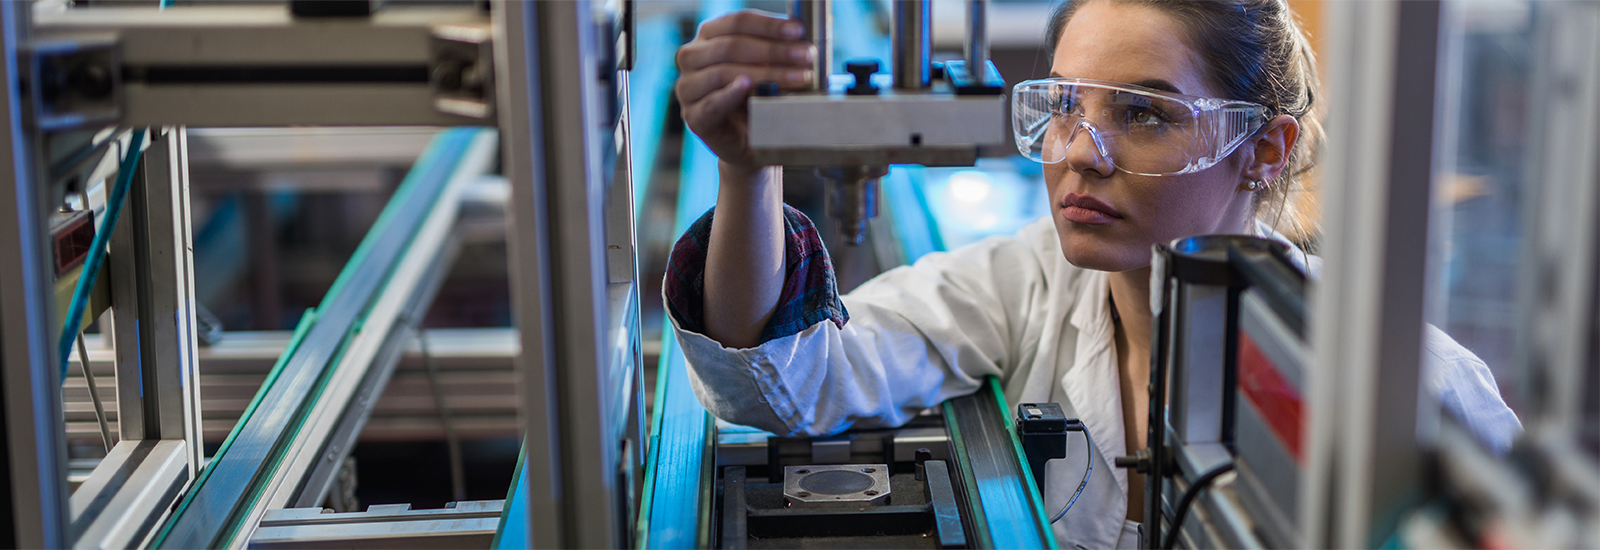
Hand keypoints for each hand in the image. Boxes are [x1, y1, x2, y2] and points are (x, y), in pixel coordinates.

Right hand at [674, 10, 816, 171]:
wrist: (752, 141)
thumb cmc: (760, 97)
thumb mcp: (769, 66)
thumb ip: (778, 48)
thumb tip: (800, 32)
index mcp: (709, 36)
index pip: (737, 22)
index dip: (770, 25)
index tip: (798, 31)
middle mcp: (692, 57)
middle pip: (731, 46)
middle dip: (773, 50)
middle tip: (805, 56)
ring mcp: (688, 87)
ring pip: (722, 72)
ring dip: (764, 73)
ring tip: (795, 78)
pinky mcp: (693, 116)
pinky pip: (711, 103)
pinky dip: (730, 94)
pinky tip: (747, 86)